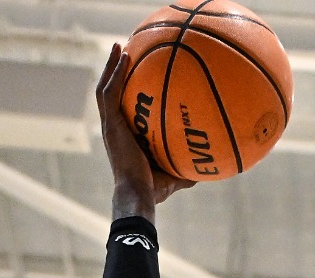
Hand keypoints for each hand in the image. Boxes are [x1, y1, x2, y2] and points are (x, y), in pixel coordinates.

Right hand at [96, 44, 191, 219]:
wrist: (139, 194)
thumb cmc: (154, 189)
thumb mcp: (175, 174)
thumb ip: (187, 167)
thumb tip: (209, 167)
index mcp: (124, 137)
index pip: (121, 109)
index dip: (124, 91)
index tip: (134, 75)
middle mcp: (114, 128)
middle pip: (110, 93)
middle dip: (115, 71)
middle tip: (123, 52)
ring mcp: (111, 126)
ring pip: (105, 88)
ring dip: (111, 66)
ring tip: (119, 46)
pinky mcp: (111, 125)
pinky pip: (110, 93)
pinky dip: (116, 73)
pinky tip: (124, 57)